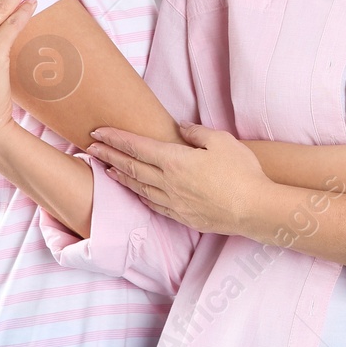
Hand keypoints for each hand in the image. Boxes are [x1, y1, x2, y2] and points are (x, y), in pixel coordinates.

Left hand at [87, 122, 274, 235]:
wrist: (254, 209)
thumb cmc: (241, 172)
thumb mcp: (221, 140)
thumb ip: (197, 133)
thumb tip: (181, 129)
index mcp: (174, 160)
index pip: (136, 146)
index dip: (115, 138)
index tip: (98, 132)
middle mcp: (167, 183)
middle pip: (131, 167)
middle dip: (109, 156)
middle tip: (91, 148)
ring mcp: (173, 202)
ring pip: (139, 187)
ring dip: (121, 176)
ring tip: (107, 169)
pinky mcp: (182, 217)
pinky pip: (153, 204)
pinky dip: (139, 195)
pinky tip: (136, 191)